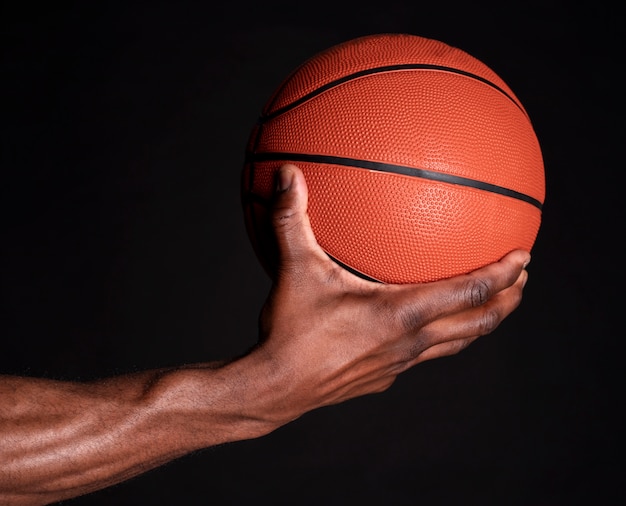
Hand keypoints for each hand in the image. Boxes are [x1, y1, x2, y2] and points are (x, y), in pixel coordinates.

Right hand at [244, 164, 529, 424]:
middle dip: (507, 300)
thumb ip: (292, 218)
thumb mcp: (293, 268)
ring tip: (496, 306)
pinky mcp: (385, 377)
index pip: (469, 293)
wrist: (276, 388)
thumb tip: (288, 172)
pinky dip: (445, 337)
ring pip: (457, 343)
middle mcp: (410, 341)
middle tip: (523, 279)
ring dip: (482, 322)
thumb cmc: (290, 330)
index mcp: (400, 312)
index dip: (502, 275)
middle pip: (477, 323)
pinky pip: (427, 355)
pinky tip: (428, 328)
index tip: (525, 257)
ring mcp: (400, 364)